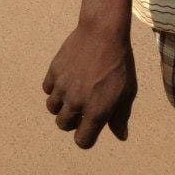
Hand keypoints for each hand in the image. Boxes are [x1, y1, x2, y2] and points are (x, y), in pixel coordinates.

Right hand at [42, 23, 136, 148]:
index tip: (89, 128)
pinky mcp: (54, 70)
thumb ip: (120, 117)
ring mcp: (63, 86)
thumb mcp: (127, 93)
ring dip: (60, 106)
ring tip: (71, 95)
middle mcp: (76, 102)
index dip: (85, 137)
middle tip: (81, 109)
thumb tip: (120, 136)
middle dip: (71, 121)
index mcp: (96, 112)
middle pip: (63, 125)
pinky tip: (65, 80)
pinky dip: (54, 88)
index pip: (82, 141)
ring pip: (52, 108)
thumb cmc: (119, 64)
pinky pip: (47, 88)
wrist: (103, 33)